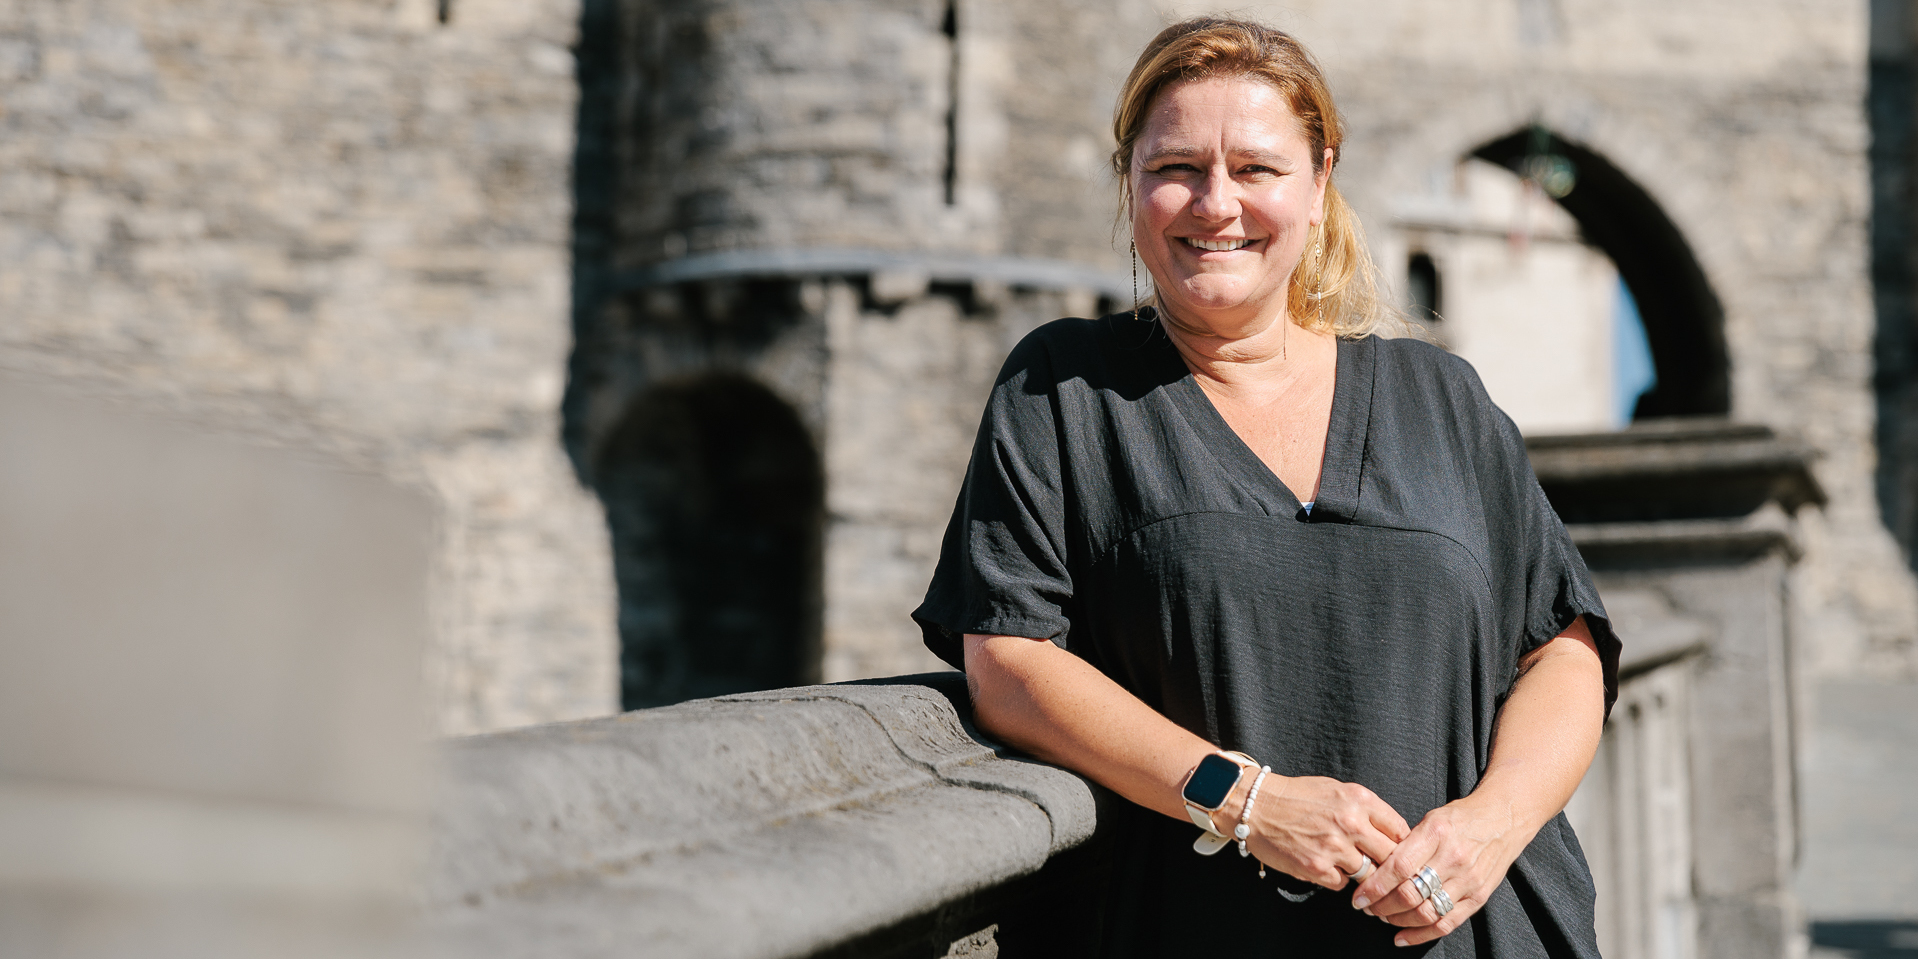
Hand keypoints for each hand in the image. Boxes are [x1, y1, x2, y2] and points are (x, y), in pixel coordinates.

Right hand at [1240, 774, 1409, 889]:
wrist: (1257, 806)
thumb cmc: (1297, 796)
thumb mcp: (1337, 790)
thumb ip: (1366, 810)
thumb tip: (1391, 834)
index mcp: (1359, 800)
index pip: (1400, 831)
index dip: (1402, 845)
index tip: (1398, 853)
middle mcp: (1350, 823)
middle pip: (1390, 857)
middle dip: (1389, 866)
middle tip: (1385, 872)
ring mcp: (1334, 848)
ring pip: (1369, 874)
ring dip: (1364, 876)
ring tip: (1355, 871)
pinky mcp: (1317, 868)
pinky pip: (1343, 884)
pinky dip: (1339, 880)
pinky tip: (1327, 868)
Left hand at [1349, 794, 1532, 945]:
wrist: (1503, 819)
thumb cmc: (1460, 817)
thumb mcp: (1430, 819)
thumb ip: (1407, 843)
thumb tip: (1376, 869)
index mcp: (1436, 834)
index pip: (1399, 867)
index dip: (1375, 886)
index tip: (1358, 898)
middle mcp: (1453, 858)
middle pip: (1410, 893)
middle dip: (1382, 907)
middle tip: (1367, 908)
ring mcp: (1468, 880)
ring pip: (1426, 912)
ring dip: (1398, 920)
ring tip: (1383, 918)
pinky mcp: (1479, 897)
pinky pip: (1447, 923)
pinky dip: (1421, 935)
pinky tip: (1401, 937)